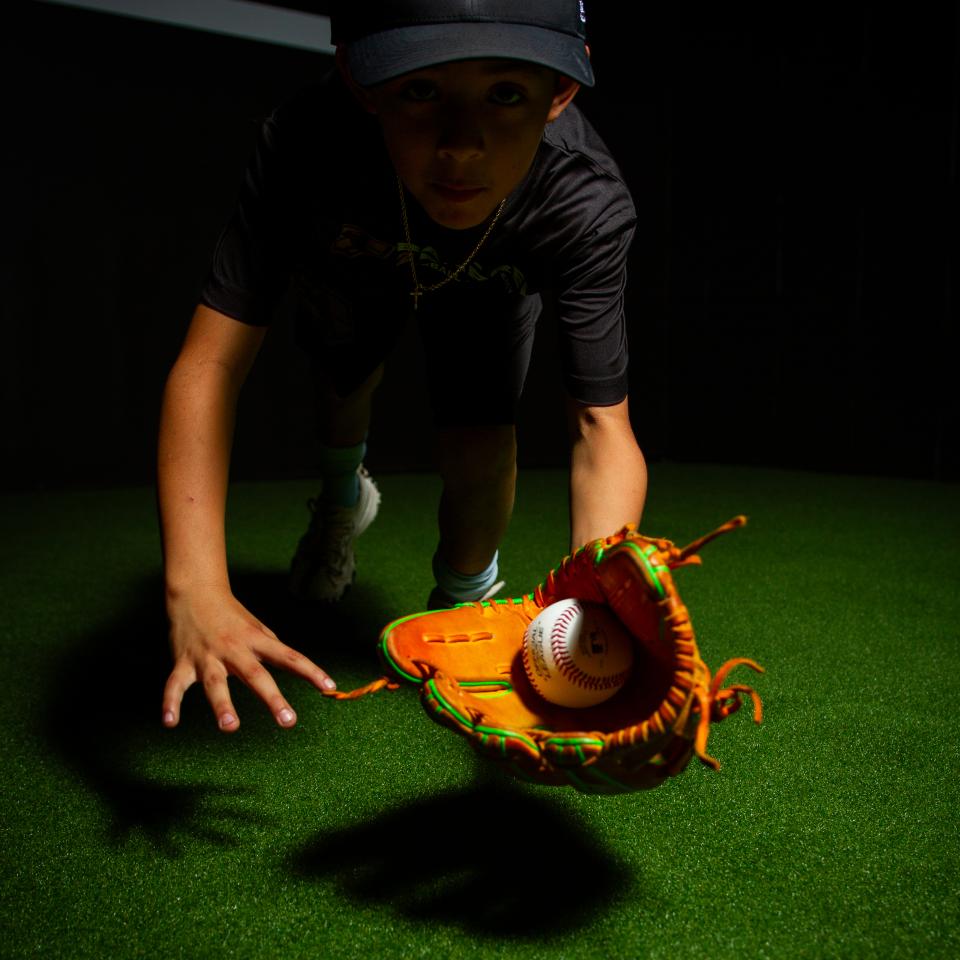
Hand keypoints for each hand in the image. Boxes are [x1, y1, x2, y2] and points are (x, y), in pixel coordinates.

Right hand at [162, 587, 335, 731]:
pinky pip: (175, 685)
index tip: (329, 686)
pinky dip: (170, 703)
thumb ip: (272, 649)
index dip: (311, 672)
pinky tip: (170, 722)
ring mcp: (207, 656)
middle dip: (272, 698)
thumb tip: (295, 665)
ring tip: (230, 727)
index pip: (289, 657)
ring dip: (222, 705)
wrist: (195, 592)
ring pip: (215, 683)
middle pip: (256, 675)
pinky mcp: (183, 662)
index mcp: (256, 640)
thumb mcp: (257, 628)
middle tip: (288, 720)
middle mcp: (234, 649)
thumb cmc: (231, 615)